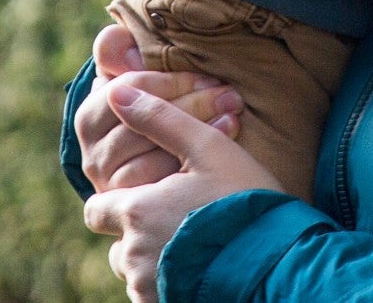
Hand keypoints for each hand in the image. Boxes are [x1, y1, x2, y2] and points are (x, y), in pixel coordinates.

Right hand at [77, 24, 241, 192]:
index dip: (169, 80)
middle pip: (142, 123)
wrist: (166, 161)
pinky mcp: (135, 209)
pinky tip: (226, 146)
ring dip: (199, 129)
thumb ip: (118, 50)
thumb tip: (121, 42)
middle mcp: (92, 157)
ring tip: (232, 114)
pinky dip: (198, 159)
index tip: (207, 75)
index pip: (127, 90)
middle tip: (229, 93)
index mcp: (89, 119)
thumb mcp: (134, 73)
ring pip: (155, 152)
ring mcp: (112, 187)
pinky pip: (166, 183)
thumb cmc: (153, 106)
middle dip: (191, 103)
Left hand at [82, 83, 285, 302]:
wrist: (276, 261)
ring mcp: (148, 287)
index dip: (117, 202)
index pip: (96, 210)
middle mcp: (134, 254)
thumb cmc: (243, 199)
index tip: (147, 196)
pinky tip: (201, 265)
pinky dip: (169, 282)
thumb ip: (160, 118)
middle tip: (175, 222)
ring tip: (191, 244)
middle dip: (136, 235)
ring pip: (135, 272)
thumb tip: (118, 91)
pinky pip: (152, 295)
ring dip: (153, 260)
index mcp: (136, 211)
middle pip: (117, 245)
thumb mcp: (208, 148)